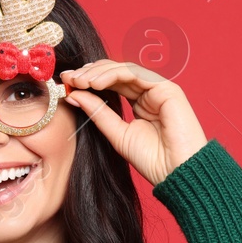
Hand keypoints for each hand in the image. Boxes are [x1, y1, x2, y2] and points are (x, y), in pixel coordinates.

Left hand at [61, 60, 206, 184]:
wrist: (176, 173)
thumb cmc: (152, 159)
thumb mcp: (116, 134)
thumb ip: (97, 112)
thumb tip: (74, 93)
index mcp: (138, 103)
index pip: (110, 83)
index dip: (87, 80)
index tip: (66, 83)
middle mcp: (148, 93)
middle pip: (115, 72)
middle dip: (89, 73)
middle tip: (68, 78)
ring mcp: (158, 88)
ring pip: (123, 69)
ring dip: (98, 72)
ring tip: (79, 81)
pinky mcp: (167, 88)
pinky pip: (135, 73)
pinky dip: (113, 75)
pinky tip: (95, 83)